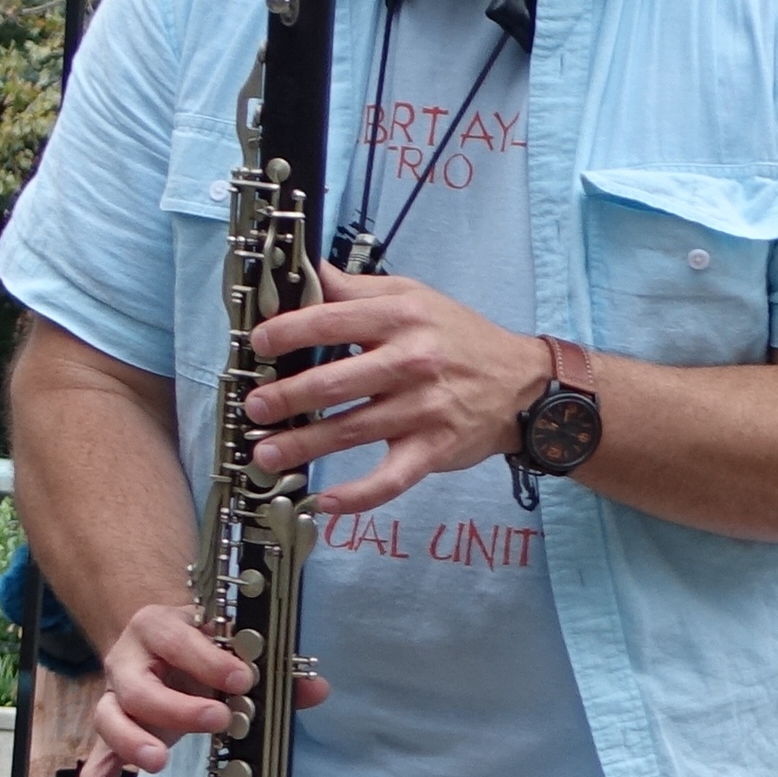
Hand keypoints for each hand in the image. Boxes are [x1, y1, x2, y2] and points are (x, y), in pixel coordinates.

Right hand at [77, 596, 328, 776]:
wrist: (162, 641)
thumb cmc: (204, 644)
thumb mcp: (234, 645)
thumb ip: (274, 669)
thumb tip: (316, 690)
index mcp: (158, 629)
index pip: (176, 639)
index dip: (208, 659)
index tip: (244, 679)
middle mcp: (128, 663)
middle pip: (138, 687)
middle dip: (176, 707)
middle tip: (217, 720)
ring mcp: (115, 700)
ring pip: (108, 720)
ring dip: (132, 743)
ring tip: (159, 763)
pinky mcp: (113, 734)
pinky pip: (94, 765)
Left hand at [240, 263, 553, 518]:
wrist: (523, 385)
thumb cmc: (460, 338)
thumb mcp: (414, 298)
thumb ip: (357, 289)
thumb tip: (305, 274)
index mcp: (401, 318)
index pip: (331, 321)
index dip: (287, 333)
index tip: (257, 345)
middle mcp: (412, 361)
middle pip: (334, 380)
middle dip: (286, 396)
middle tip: (253, 408)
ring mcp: (424, 408)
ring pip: (352, 431)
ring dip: (303, 446)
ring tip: (266, 455)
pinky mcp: (434, 448)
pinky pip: (392, 478)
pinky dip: (359, 495)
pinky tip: (326, 503)